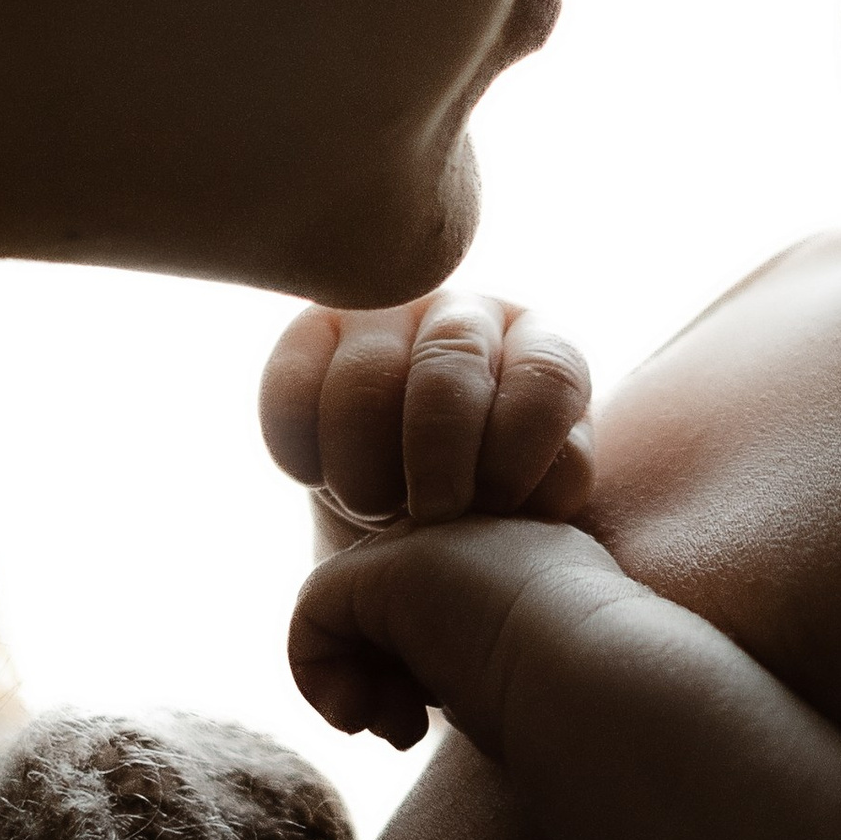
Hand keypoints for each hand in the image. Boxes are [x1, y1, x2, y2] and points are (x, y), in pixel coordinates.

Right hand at [261, 290, 595, 535]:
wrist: (405, 522)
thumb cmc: (488, 520)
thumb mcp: (538, 509)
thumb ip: (549, 486)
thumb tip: (525, 492)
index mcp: (544, 349)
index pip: (547, 376)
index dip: (518, 452)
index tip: (497, 509)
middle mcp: (468, 317)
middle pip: (452, 364)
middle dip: (437, 458)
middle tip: (428, 518)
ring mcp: (387, 317)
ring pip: (365, 378)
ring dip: (365, 467)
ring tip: (375, 508)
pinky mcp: (311, 335)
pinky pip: (291, 386)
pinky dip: (304, 450)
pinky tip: (320, 479)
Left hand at [289, 510, 619, 755]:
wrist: (602, 691)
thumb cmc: (586, 712)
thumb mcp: (534, 679)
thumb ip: (480, 662)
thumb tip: (411, 695)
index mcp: (522, 558)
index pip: (431, 609)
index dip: (416, 675)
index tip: (439, 725)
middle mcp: (474, 535)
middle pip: (382, 609)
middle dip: (379, 681)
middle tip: (405, 733)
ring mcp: (432, 538)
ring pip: (345, 611)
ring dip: (353, 686)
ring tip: (393, 728)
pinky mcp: (387, 564)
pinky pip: (310, 614)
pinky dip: (317, 678)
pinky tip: (362, 717)